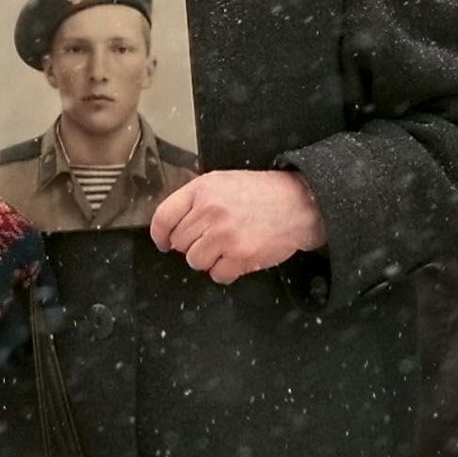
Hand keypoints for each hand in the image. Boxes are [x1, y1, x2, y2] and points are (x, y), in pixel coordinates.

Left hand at [150, 170, 325, 284]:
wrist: (297, 204)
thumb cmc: (261, 193)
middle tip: (212, 238)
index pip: (164, 217)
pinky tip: (237, 257)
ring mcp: (224, 236)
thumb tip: (172, 226)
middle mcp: (210, 212)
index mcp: (202, 190)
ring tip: (226, 246)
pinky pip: (217, 275)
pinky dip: (225, 271)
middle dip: (192, 244)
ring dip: (208, 259)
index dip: (159, 234)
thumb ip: (196, 199)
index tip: (163, 241)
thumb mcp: (223, 182)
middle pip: (180, 243)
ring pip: (195, 261)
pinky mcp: (241, 256)